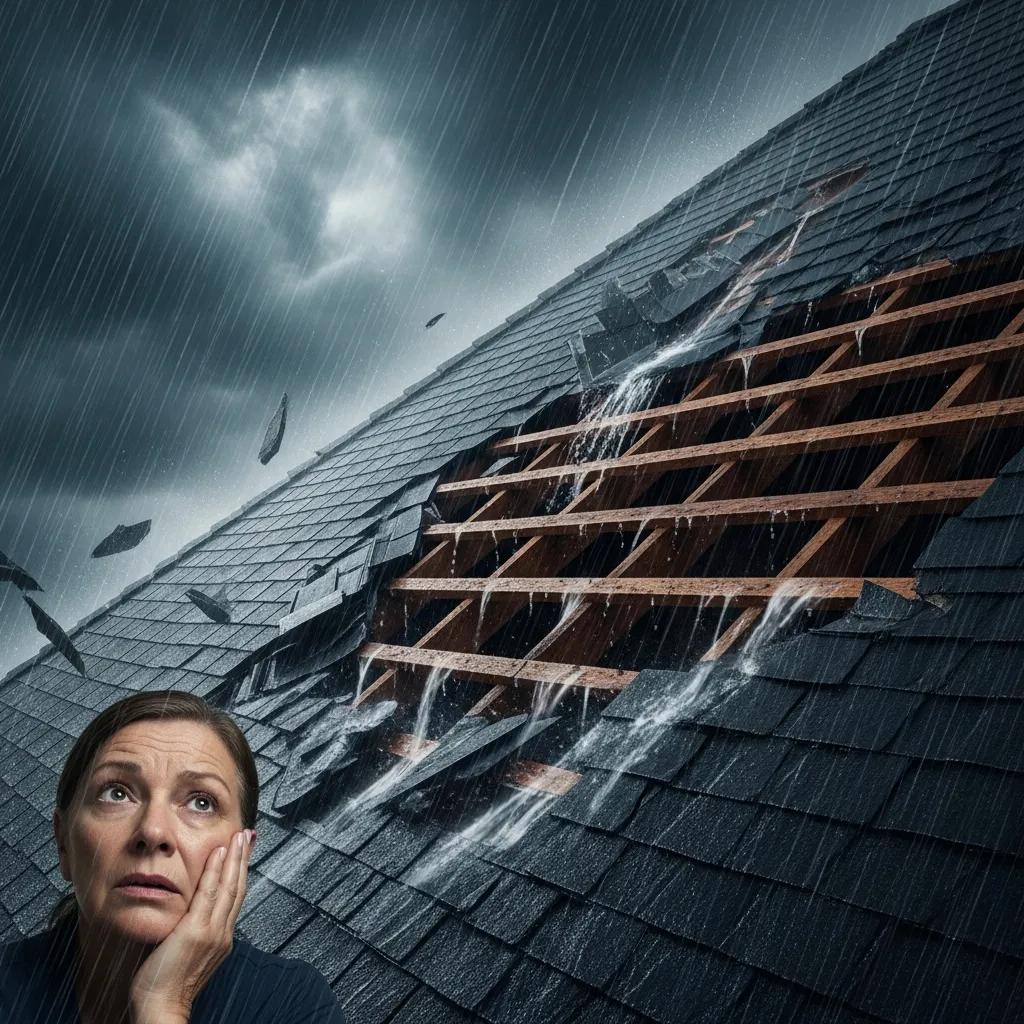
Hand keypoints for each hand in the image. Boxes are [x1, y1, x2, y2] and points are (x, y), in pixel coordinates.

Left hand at [129, 828, 253, 1023]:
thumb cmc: (166, 986)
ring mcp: (212, 931)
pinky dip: (216, 871)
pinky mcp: (196, 930)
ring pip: (229, 887)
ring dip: (235, 859)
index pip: (235, 897)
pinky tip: (219, 853)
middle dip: (244, 859)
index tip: (244, 852)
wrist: (160, 1009)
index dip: (241, 872)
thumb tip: (191, 917)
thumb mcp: (190, 955)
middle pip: (238, 888)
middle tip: (248, 836)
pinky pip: (209, 893)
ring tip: (239, 837)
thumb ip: (196, 933)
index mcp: (221, 938)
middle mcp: (222, 933)